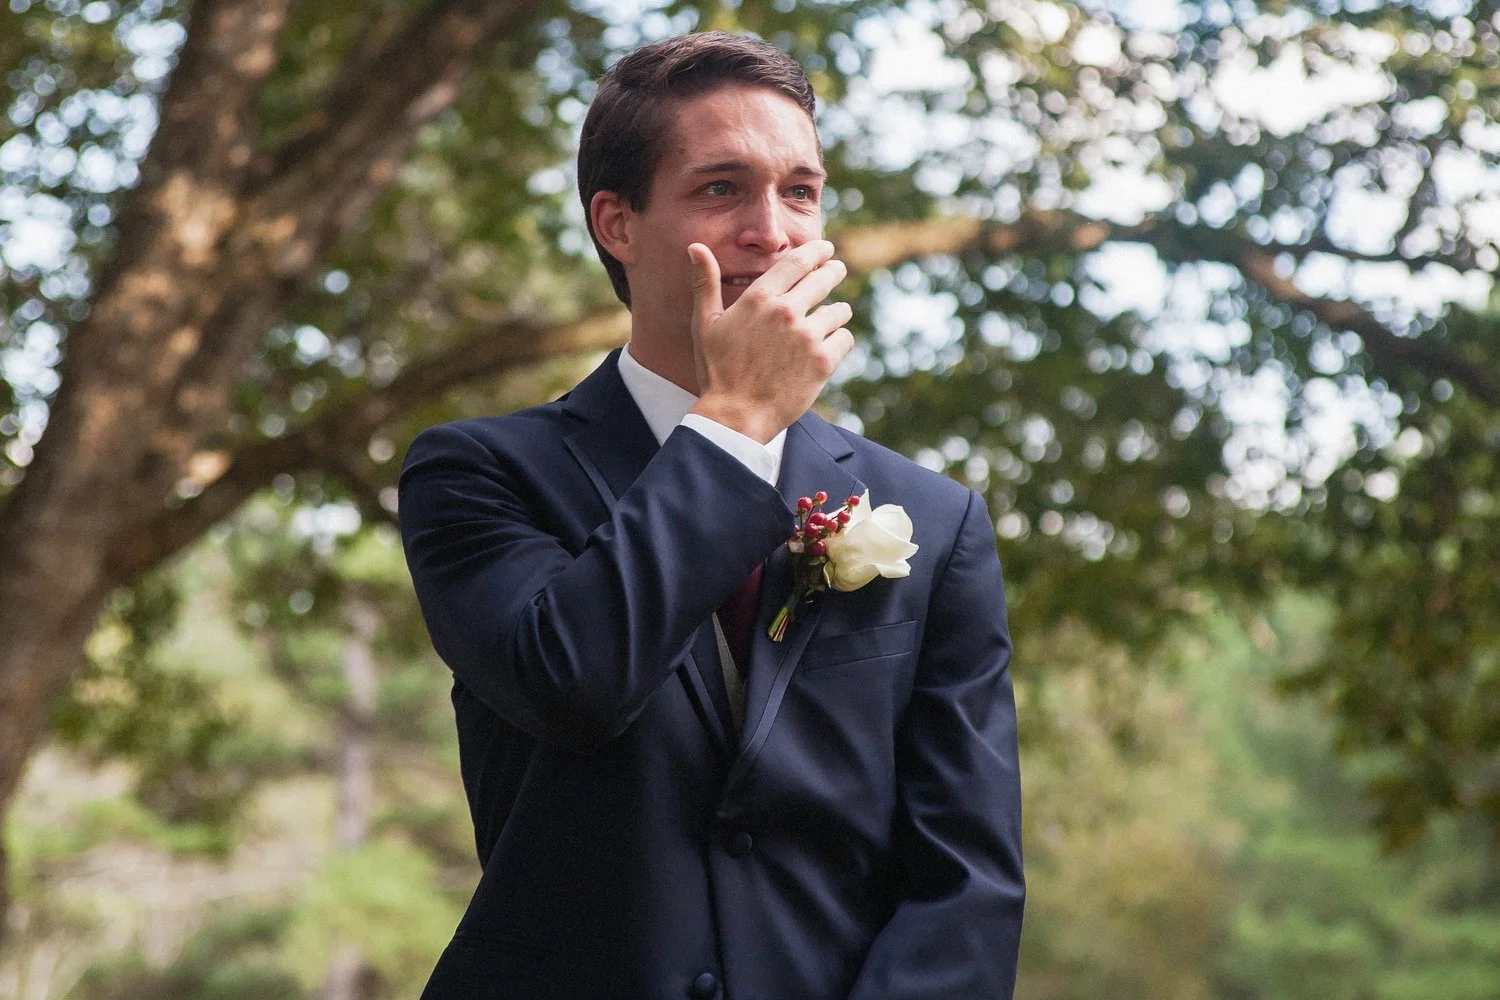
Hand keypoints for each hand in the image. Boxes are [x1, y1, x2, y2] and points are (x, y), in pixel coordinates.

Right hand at [687, 240, 854, 443]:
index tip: (825, 249)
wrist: (735, 417)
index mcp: (759, 298)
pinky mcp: (823, 362)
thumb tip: (695, 247)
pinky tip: (830, 346)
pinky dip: (839, 341)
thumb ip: (705, 283)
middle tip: (837, 269)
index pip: (797, 261)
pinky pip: (844, 339)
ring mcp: (807, 337)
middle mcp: (786, 312)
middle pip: (824, 278)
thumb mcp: (705, 324)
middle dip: (834, 271)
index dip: (816, 251)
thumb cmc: (717, 371)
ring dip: (837, 311)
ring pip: (838, 311)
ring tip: (834, 315)